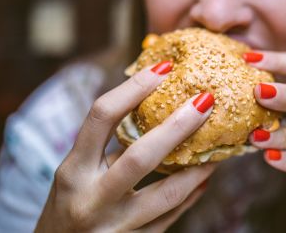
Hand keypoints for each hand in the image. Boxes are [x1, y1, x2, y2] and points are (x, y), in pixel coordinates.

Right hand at [35, 62, 214, 231]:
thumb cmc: (67, 205)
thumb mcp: (75, 172)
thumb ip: (105, 144)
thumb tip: (153, 102)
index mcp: (72, 170)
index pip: (101, 117)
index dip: (133, 88)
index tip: (163, 68)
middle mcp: (91, 198)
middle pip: (140, 157)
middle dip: (178, 126)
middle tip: (206, 100)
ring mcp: (114, 226)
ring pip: (166, 194)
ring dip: (197, 168)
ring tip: (218, 148)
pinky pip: (170, 217)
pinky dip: (190, 195)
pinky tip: (205, 177)